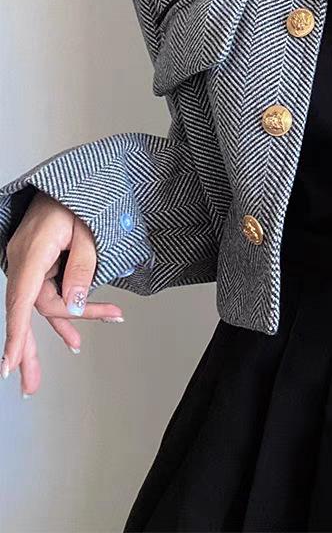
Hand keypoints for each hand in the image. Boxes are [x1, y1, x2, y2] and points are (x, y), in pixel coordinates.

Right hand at [2, 191, 123, 396]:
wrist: (73, 181)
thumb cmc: (80, 201)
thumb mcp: (89, 234)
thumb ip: (81, 270)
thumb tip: (73, 305)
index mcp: (32, 252)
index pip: (20, 301)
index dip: (14, 336)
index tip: (7, 365)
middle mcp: (23, 261)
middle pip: (25, 311)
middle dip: (28, 350)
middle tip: (29, 386)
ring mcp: (30, 263)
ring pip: (43, 303)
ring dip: (64, 323)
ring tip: (77, 346)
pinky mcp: (39, 264)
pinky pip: (48, 292)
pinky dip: (64, 310)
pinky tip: (73, 332)